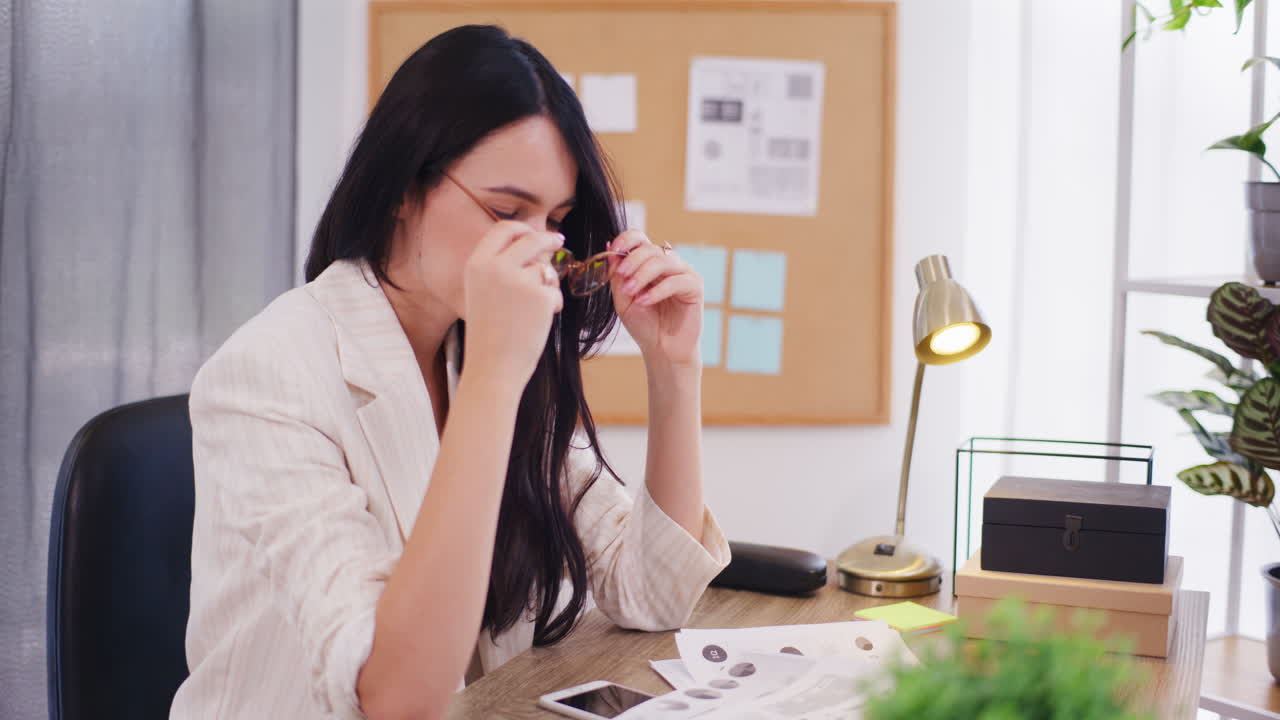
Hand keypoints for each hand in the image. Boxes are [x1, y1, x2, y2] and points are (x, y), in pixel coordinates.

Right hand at [462, 221, 563, 387]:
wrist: (493, 367)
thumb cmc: (489, 334)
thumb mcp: (481, 292)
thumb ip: (498, 268)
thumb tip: (530, 246)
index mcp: (477, 264)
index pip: (503, 229)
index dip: (522, 228)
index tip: (535, 233)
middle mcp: (496, 266)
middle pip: (531, 239)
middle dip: (549, 239)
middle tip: (560, 240)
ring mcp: (519, 280)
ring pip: (545, 268)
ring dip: (548, 284)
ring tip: (534, 310)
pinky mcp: (540, 295)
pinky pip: (554, 290)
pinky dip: (552, 304)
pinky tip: (538, 322)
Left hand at [608, 231, 702, 369]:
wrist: (661, 349)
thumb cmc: (644, 325)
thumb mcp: (622, 298)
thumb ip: (617, 275)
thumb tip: (609, 248)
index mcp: (649, 263)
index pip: (640, 238)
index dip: (626, 239)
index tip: (613, 250)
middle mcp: (668, 264)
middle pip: (650, 248)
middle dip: (632, 261)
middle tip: (622, 277)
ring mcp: (683, 273)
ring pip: (663, 261)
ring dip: (643, 275)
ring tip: (631, 293)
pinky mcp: (695, 286)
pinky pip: (676, 281)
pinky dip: (657, 290)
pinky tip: (644, 301)